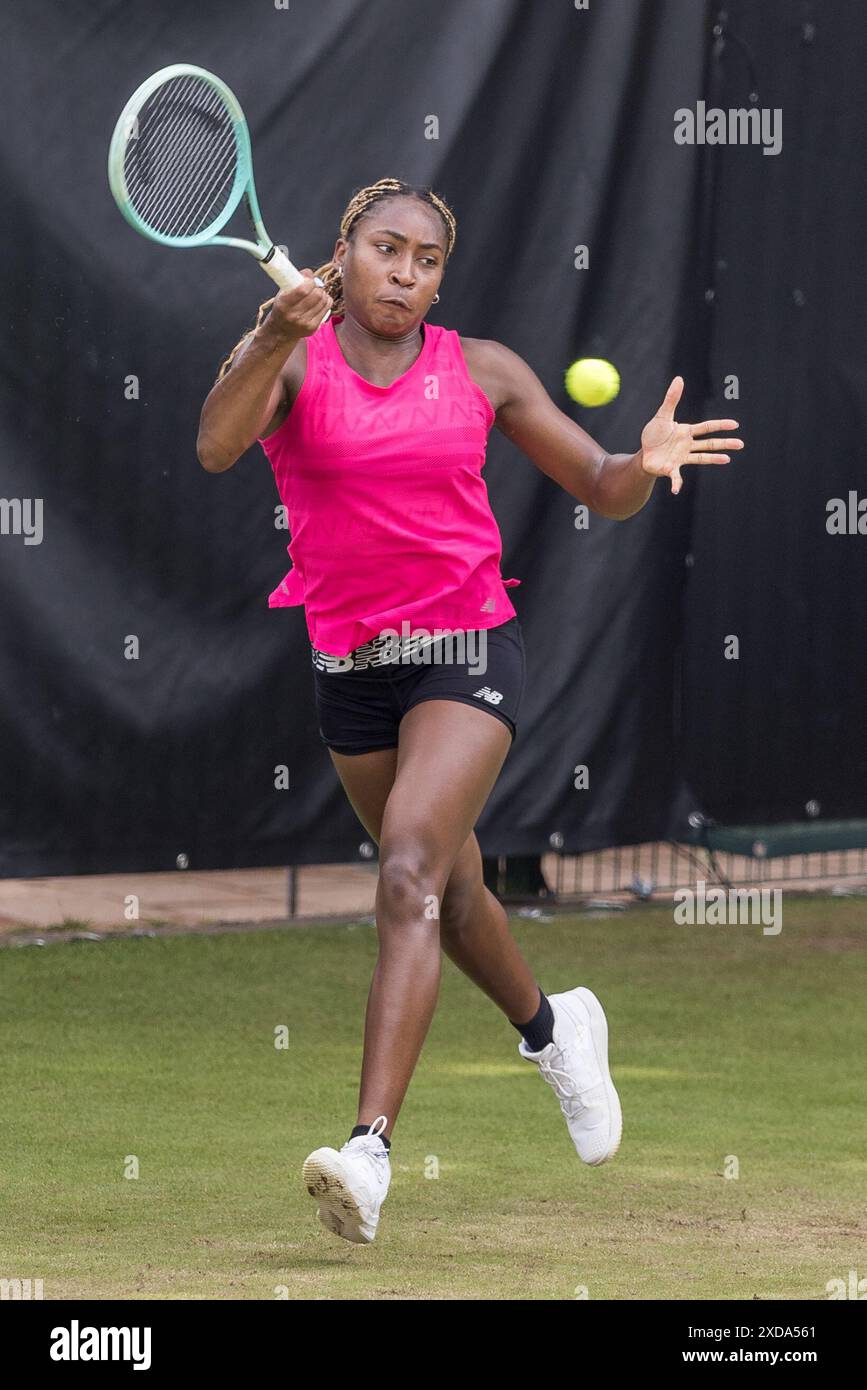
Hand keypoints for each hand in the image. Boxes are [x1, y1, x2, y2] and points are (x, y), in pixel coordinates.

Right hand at [260, 269, 332, 340]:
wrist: (281, 331)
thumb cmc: (282, 308)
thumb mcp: (282, 293)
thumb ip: (294, 281)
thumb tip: (309, 273)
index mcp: (284, 304)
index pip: (303, 290)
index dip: (310, 282)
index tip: (310, 280)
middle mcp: (294, 315)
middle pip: (316, 295)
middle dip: (317, 287)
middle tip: (314, 286)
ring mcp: (305, 323)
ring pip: (323, 301)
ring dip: (322, 293)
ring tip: (317, 293)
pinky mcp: (313, 327)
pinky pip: (327, 308)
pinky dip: (326, 301)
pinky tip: (320, 300)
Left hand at [638, 376, 742, 495]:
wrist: (644, 454)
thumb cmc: (654, 435)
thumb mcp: (661, 416)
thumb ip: (671, 399)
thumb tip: (679, 379)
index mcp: (687, 432)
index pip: (707, 427)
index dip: (720, 425)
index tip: (735, 424)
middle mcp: (688, 445)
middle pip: (710, 443)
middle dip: (725, 443)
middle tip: (741, 444)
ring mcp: (682, 458)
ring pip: (701, 458)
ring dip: (714, 459)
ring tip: (728, 460)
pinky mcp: (672, 469)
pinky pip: (676, 477)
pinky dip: (677, 484)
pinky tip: (676, 490)